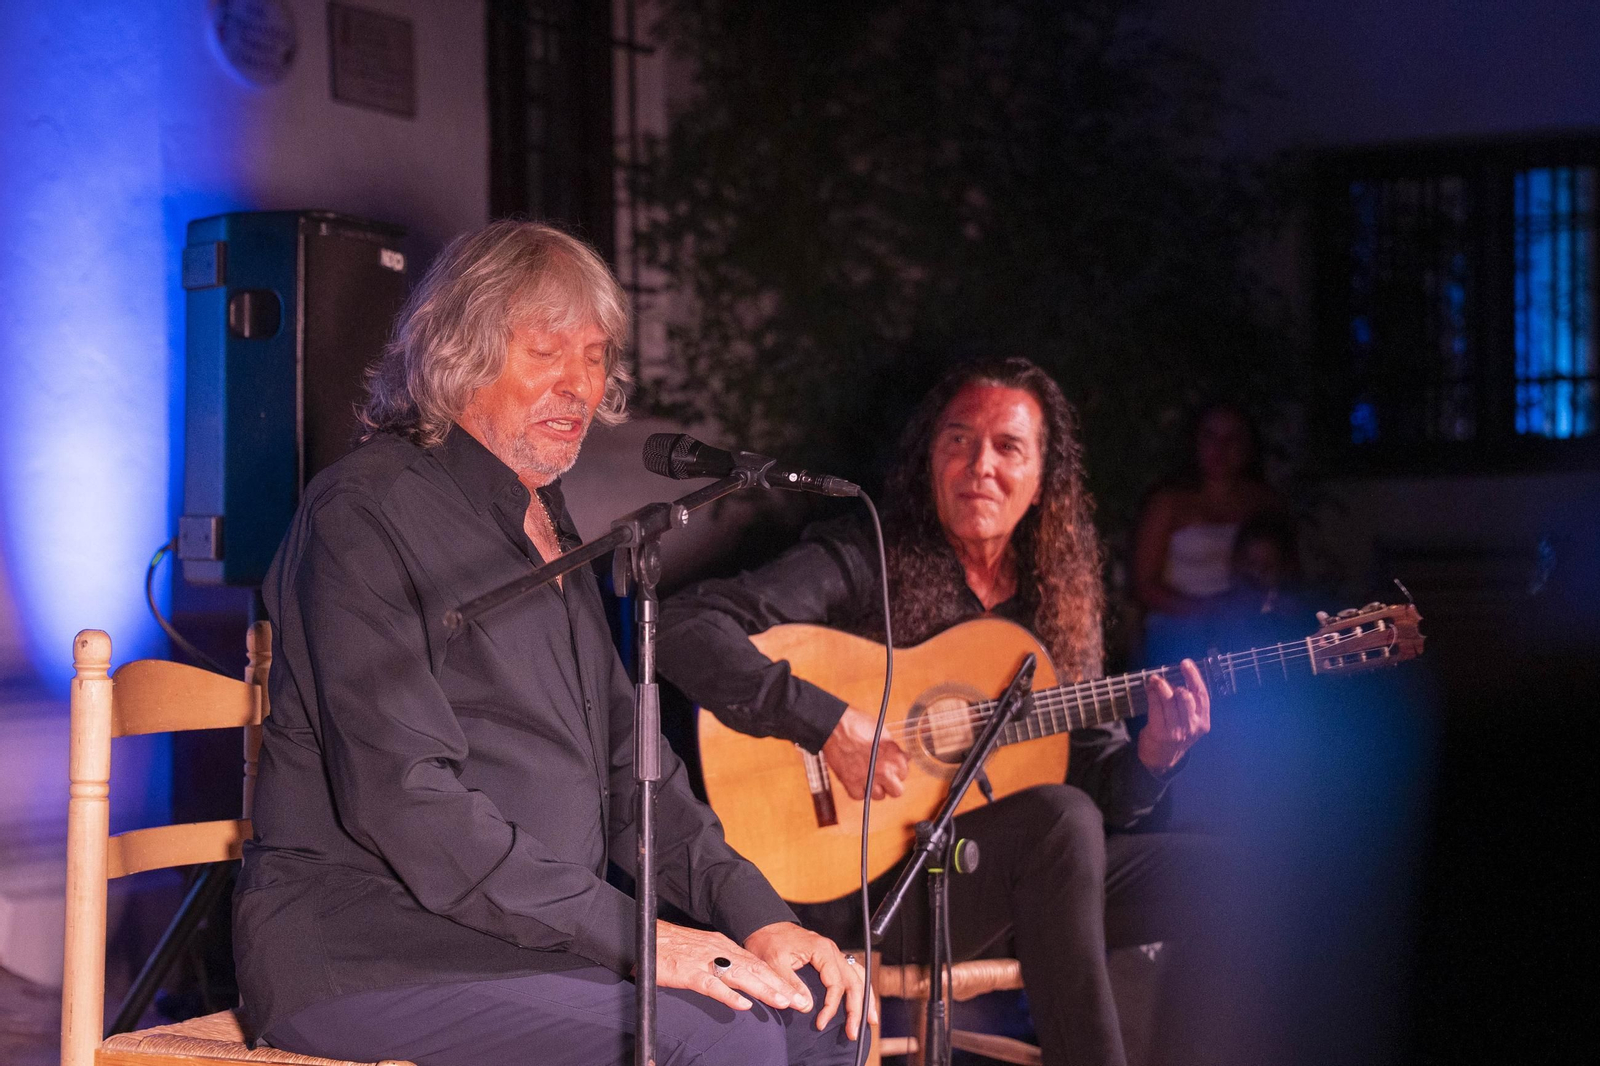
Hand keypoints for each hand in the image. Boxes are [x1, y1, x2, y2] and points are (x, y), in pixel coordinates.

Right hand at [654, 920, 801, 1012]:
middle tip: (799, 1001)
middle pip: (755, 969)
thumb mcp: (701, 950)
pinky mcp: (688, 973)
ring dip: (763, 990)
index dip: (776, 978)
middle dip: (779, 986)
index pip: (755, 963)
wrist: (644, 935)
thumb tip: (736, 980)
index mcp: (721, 946)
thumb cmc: (669, 946)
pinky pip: (711, 985)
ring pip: (740, 976)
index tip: (794, 992)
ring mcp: (704, 961)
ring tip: (783, 1001)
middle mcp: (718, 951)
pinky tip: (743, 1005)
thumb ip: (719, 963)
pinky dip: (728, 995)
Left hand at [744, 922, 875, 1039]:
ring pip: (857, 976)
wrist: (765, 926)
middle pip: (854, 981)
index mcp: (822, 950)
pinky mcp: (829, 958)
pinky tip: (861, 1001)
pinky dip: (858, 988)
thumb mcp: (775, 963)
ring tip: (869, 1020)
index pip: (836, 983)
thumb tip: (807, 1007)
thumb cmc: (769, 942)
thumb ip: (791, 984)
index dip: (831, 1006)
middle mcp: (832, 950)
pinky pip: (851, 973)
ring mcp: (833, 954)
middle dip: (856, 1008)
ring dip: (864, 999)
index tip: (821, 1023)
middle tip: (854, 1032)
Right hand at [822, 707, 909, 799]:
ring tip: (867, 777)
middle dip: (890, 785)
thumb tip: (904, 757)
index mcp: (894, 757)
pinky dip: (858, 791)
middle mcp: (884, 770)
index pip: (904, 774)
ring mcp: (868, 778)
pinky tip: (856, 781)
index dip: (896, 771)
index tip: (890, 767)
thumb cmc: (857, 724)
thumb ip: (894, 749)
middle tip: (883, 778)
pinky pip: (859, 796)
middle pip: (896, 791)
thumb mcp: (883, 732)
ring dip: (874, 788)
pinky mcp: (850, 783)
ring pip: (879, 796)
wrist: (834, 725)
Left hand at [1137, 658, 1210, 774]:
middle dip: (1175, 684)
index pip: (1202, 695)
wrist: (1162, 760)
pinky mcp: (1161, 733)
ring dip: (1161, 686)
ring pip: (1170, 701)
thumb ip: (1188, 703)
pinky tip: (1149, 689)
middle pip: (1187, 698)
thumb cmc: (1176, 735)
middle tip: (1164, 677)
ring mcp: (1177, 731)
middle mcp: (1192, 726)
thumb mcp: (1189, 721)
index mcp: (1203, 721)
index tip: (1186, 663)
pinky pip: (1156, 708)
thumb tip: (1179, 675)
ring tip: (1153, 679)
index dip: (1194, 677)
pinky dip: (1152, 695)